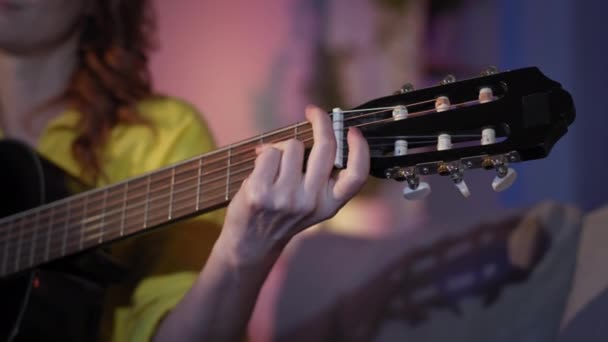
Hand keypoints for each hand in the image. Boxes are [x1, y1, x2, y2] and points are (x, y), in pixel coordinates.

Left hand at [218, 105, 369, 264]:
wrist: (250, 243)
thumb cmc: (279, 215)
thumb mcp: (309, 203)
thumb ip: (316, 174)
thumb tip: (312, 128)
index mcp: (329, 205)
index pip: (356, 176)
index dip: (359, 149)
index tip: (352, 130)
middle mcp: (311, 202)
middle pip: (325, 148)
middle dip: (321, 121)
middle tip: (313, 112)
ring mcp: (286, 198)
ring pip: (292, 146)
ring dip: (281, 149)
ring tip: (273, 169)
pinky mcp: (261, 193)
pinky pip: (269, 153)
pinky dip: (263, 155)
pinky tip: (259, 173)